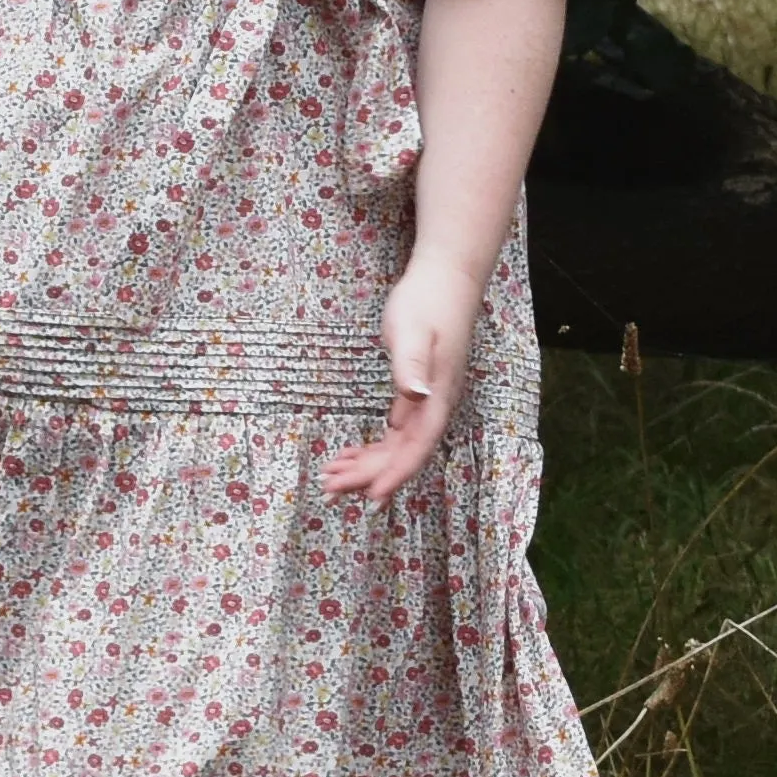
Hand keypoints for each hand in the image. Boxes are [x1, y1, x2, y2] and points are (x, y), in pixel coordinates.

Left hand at [321, 249, 485, 508]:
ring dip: (366, 465)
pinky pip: (396, 431)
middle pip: (403, 453)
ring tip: (331, 479)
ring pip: (398, 446)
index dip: (396, 474)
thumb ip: (413, 365)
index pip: (418, 446)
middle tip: (330, 490)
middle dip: (368, 475)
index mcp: (437, 395)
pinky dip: (373, 447)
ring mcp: (427, 400)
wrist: (445, 278)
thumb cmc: (427, 302)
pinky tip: (350, 455)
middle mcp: (435, 404)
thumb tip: (416, 396)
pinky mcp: (417, 392)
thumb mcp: (413, 331)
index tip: (370, 497)